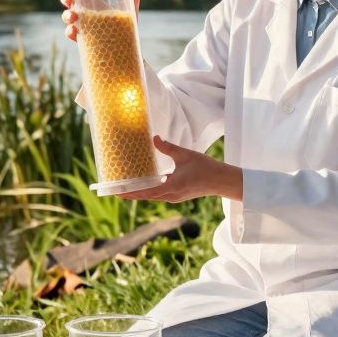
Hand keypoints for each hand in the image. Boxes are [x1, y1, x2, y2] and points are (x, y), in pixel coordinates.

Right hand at [60, 0, 141, 41]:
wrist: (126, 47)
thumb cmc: (126, 26)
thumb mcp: (130, 11)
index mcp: (92, 3)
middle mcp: (84, 13)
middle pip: (69, 3)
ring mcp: (82, 26)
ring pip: (68, 18)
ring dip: (66, 15)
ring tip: (73, 16)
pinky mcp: (83, 39)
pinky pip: (72, 35)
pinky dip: (70, 32)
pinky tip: (73, 31)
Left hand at [116, 136, 243, 202]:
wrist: (222, 181)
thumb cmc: (206, 168)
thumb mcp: (185, 155)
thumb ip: (168, 147)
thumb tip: (154, 138)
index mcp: (171, 187)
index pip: (145, 193)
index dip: (130, 193)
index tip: (116, 192)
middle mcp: (171, 196)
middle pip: (146, 196)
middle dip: (131, 193)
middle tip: (115, 188)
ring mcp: (174, 197)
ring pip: (152, 196)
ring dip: (140, 192)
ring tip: (126, 186)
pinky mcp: (178, 195)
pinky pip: (159, 194)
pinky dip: (149, 190)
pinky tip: (144, 183)